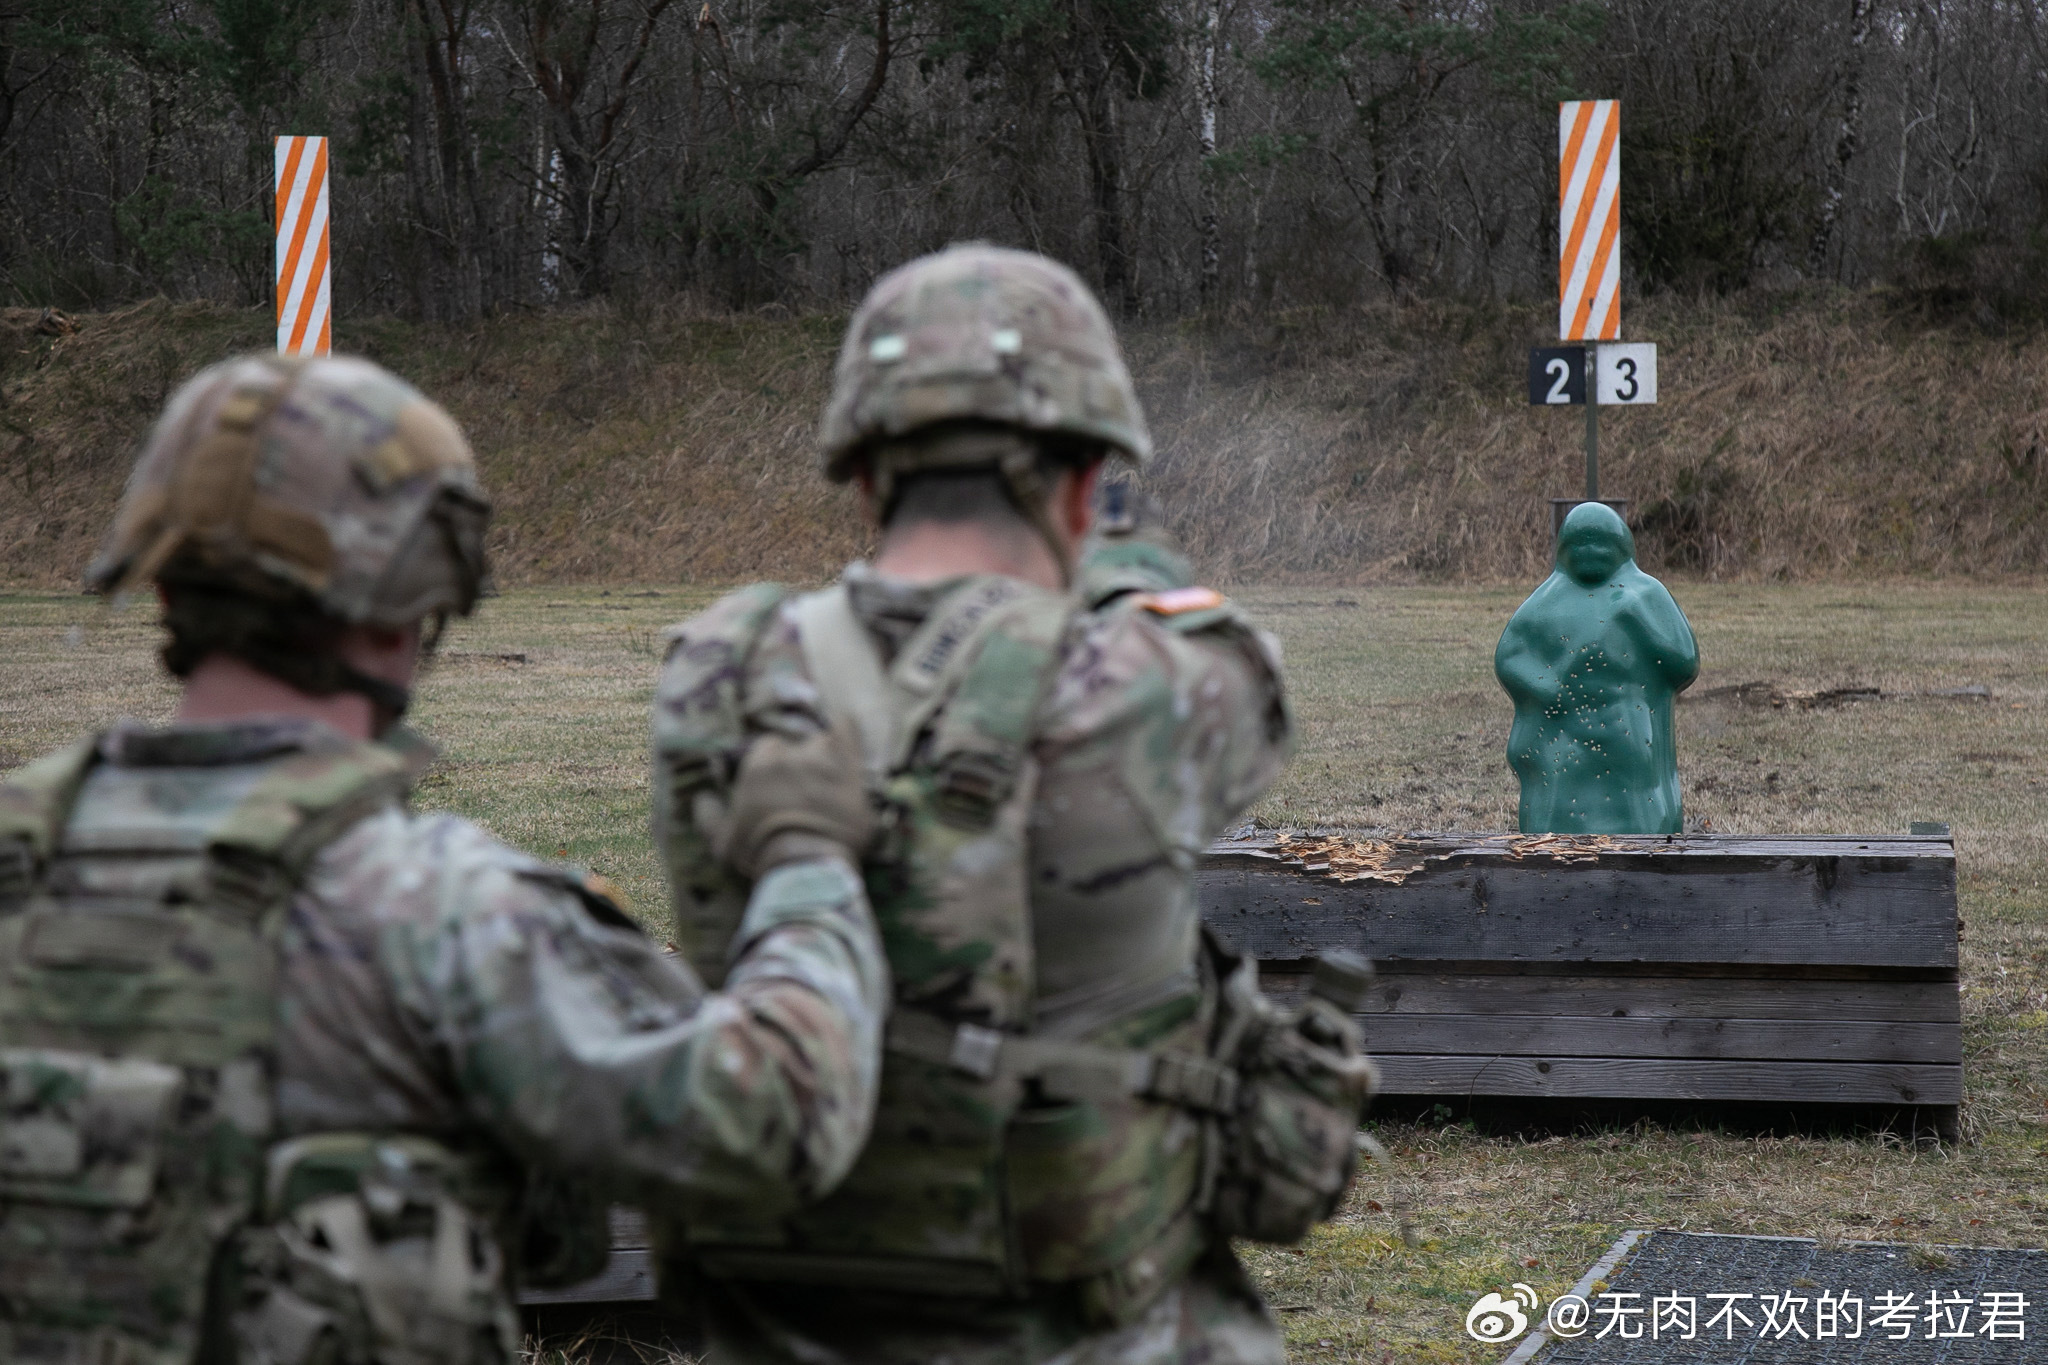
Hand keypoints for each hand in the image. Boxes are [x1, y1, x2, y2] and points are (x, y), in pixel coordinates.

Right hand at [717, 721, 873, 878]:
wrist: (806, 865)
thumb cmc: (761, 852)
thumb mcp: (723, 842)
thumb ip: (709, 818)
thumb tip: (700, 799)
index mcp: (761, 765)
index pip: (767, 748)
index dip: (772, 764)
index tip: (776, 784)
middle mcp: (794, 755)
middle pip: (798, 745)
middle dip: (801, 761)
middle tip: (804, 786)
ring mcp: (828, 761)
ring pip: (826, 741)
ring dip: (826, 753)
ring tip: (828, 773)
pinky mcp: (854, 774)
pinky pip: (853, 735)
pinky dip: (849, 733)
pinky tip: (847, 739)